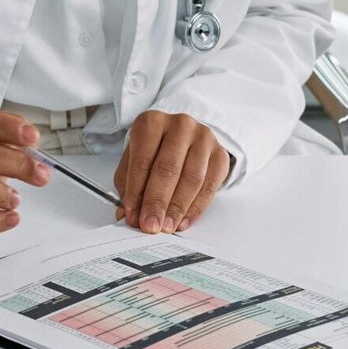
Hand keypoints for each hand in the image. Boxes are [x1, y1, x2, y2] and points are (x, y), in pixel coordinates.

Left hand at [113, 111, 229, 234]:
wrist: (184, 138)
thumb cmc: (154, 151)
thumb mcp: (134, 162)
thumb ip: (129, 188)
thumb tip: (128, 216)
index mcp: (152, 122)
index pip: (142, 159)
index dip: (136, 191)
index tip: (133, 215)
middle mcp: (179, 125)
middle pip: (168, 169)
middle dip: (157, 202)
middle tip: (150, 225)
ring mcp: (203, 137)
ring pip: (192, 178)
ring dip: (177, 207)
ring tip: (167, 226)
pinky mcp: (219, 153)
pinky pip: (210, 185)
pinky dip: (195, 208)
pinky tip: (183, 220)